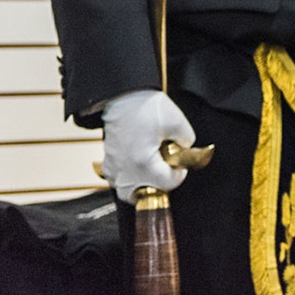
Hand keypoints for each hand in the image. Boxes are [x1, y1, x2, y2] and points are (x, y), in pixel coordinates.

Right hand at [100, 89, 195, 204]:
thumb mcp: (177, 122)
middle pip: (145, 195)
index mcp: (143, 164)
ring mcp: (113, 170)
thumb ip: (187, 141)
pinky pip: (119, 183)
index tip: (180, 162)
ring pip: (129, 193)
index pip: (168, 184)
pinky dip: (131, 178)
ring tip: (153, 168)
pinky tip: (140, 163)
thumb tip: (185, 153)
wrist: (122, 99)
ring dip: (143, 185)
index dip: (179, 174)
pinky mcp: (107, 165)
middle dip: (159, 184)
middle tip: (166, 167)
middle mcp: (125, 172)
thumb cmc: (147, 109)